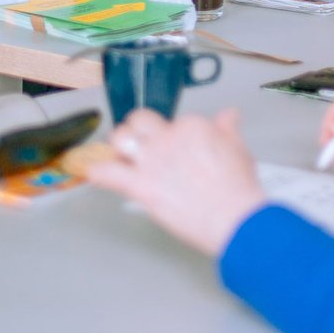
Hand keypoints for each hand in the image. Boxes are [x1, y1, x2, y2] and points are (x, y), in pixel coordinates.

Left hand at [89, 109, 266, 256]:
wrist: (234, 218)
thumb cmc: (238, 190)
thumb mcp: (239, 150)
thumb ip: (228, 129)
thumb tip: (229, 115)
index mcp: (192, 126)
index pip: (173, 121)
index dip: (170, 135)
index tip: (175, 148)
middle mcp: (168, 138)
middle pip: (140, 121)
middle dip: (138, 131)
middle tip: (141, 146)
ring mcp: (152, 160)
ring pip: (120, 138)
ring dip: (117, 146)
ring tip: (121, 157)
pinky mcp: (141, 185)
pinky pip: (108, 174)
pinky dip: (98, 173)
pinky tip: (94, 173)